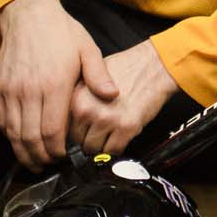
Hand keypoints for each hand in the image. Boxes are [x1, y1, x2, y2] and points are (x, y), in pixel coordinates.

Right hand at [0, 0, 117, 171]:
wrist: (29, 15)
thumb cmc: (62, 33)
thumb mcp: (88, 50)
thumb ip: (99, 76)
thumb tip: (113, 96)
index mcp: (54, 84)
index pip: (53, 131)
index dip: (58, 150)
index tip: (67, 157)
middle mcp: (29, 91)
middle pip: (30, 138)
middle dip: (41, 157)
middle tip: (51, 165)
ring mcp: (11, 91)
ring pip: (13, 134)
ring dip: (23, 151)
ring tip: (36, 161)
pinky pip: (2, 120)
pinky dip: (11, 135)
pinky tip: (21, 140)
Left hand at [68, 40, 179, 157]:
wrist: (155, 65)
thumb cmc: (127, 68)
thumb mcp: (91, 77)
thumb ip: (76, 99)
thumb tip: (65, 120)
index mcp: (76, 98)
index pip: (61, 130)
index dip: (71, 132)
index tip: (78, 134)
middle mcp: (88, 110)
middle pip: (76, 143)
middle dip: (86, 140)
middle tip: (98, 132)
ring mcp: (107, 120)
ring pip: (93, 150)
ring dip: (101, 146)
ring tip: (109, 133)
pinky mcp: (127, 127)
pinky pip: (113, 151)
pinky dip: (116, 149)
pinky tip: (120, 136)